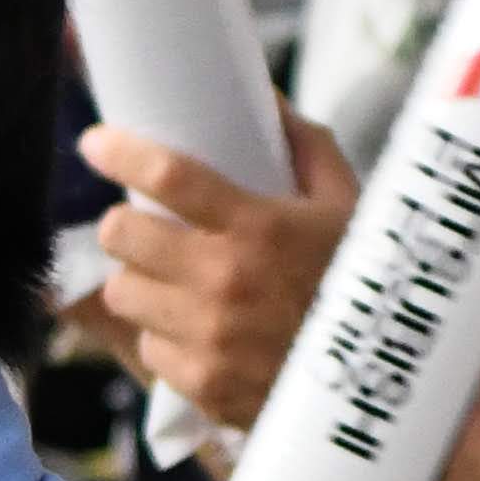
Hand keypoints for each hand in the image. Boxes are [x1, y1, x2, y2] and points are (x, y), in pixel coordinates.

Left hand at [87, 108, 359, 429]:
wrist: (384, 379)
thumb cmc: (362, 282)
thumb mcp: (348, 207)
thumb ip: (305, 148)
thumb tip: (262, 97)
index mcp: (262, 228)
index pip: (169, 176)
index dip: (119, 153)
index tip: (95, 143)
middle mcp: (226, 281)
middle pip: (121, 236)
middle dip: (124, 226)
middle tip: (141, 227)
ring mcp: (209, 338)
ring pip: (122, 292)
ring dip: (138, 282)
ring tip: (170, 282)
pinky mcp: (200, 384)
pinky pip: (148, 347)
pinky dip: (164, 338)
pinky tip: (196, 333)